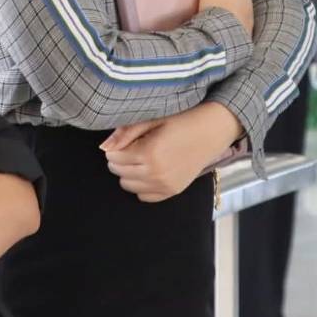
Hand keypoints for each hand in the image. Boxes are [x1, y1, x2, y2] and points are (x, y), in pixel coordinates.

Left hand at [101, 102, 241, 202]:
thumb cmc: (182, 119)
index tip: (124, 140)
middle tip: (132, 147)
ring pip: (129, 186)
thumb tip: (104, 147)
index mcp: (149, 153)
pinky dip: (141, 185)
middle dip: (119, 160)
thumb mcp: (153, 119)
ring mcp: (166, 185)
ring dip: (128, 173)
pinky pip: (145, 197)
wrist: (212, 130)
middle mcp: (156, 173)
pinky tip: (149, 170)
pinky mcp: (173, 191)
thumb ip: (126, 133)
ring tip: (141, 158)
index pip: (114, 158)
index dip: (114, 149)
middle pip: (119, 173)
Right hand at [198, 0, 253, 37]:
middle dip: (228, 4)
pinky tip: (218, 32)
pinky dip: (228, 30)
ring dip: (228, 18)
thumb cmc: (216, 3)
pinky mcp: (242, 39)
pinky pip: (234, 31)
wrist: (219, 33)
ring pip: (237, 17)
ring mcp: (247, 25)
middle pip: (237, 3)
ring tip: (213, 21)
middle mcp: (249, 8)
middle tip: (211, 7)